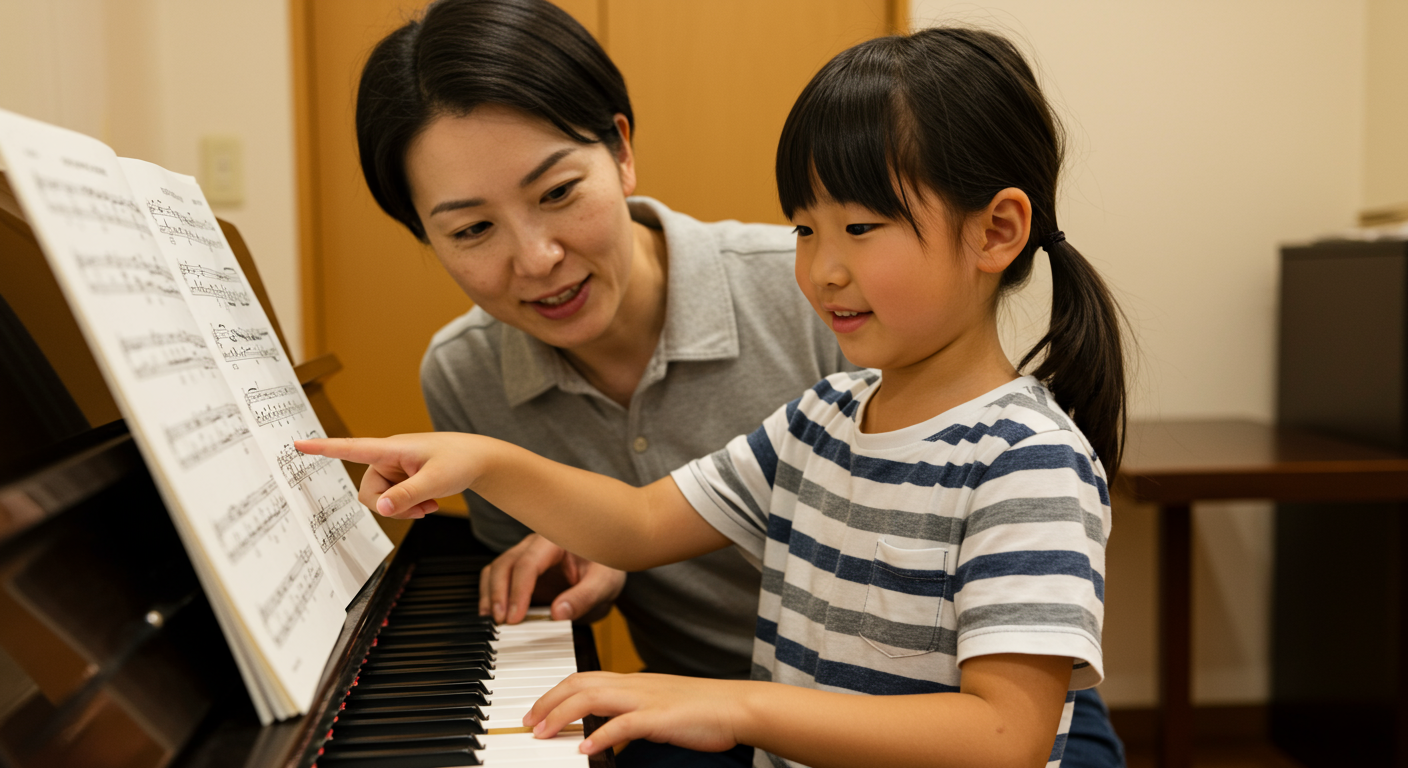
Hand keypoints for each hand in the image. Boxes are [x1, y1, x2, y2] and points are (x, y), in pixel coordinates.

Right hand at [294, 433, 481, 518]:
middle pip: (368, 491)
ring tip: (429, 504)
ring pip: (381, 499)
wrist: (479, 459)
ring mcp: (394, 468)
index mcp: (391, 449)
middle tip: (421, 509)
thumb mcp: (436, 481)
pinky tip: (429, 504)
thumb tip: (379, 508)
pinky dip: (408, 506)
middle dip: (391, 506)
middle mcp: (388, 457)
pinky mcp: (401, 478)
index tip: (297, 443)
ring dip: (403, 508)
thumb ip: (407, 495)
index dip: (323, 448)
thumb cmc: (460, 461)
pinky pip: (392, 499)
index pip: (351, 447)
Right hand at [480, 534, 625, 623]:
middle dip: (499, 594)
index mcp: (557, 541)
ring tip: (493, 621)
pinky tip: (493, 616)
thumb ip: (584, 597)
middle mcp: (536, 546)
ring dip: (490, 595)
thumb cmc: (607, 569)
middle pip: (506, 564)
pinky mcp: (520, 573)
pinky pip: (497, 579)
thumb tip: (558, 613)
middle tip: (501, 622)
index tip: (515, 617)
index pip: (529, 562)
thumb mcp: (605, 583)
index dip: (518, 591)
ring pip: (496, 570)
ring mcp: (525, 557)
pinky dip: (490, 596)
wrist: (606, 571)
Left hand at [524, 672, 747, 755]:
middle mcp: (634, 685)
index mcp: (632, 682)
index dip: (554, 693)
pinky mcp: (660, 718)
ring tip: (543, 733)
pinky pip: (623, 724)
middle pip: (579, 683)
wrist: (735, 706)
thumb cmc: (700, 710)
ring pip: (593, 698)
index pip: (583, 678)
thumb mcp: (656, 708)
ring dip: (562, 715)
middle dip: (547, 702)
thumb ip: (630, 714)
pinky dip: (600, 735)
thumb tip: (605, 731)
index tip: (535, 712)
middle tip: (528, 723)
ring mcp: (646, 699)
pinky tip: (584, 748)